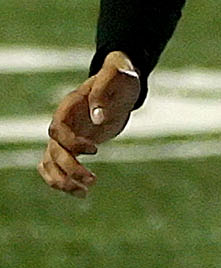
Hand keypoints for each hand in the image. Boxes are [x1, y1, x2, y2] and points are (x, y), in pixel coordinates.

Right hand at [39, 53, 142, 197]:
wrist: (121, 83)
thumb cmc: (120, 76)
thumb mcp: (118, 75)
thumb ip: (104, 90)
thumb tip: (97, 117)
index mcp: (70, 106)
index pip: (57, 129)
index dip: (71, 142)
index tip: (94, 150)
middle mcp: (63, 122)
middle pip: (53, 150)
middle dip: (70, 168)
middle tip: (92, 180)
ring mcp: (66, 135)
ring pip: (51, 162)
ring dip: (63, 180)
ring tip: (85, 192)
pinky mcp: (74, 145)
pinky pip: (57, 165)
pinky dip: (63, 180)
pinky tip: (80, 192)